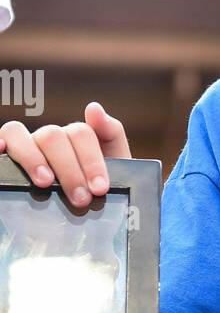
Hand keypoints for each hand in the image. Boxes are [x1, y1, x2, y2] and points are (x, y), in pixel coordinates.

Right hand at [0, 103, 130, 206]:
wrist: (91, 205)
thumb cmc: (97, 185)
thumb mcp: (115, 161)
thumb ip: (111, 133)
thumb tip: (93, 107)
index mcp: (73, 136)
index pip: (80, 133)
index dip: (91, 160)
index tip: (99, 187)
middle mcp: (47, 138)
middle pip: (52, 136)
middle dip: (69, 169)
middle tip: (81, 199)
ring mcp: (26, 146)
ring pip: (19, 133)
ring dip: (32, 158)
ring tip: (45, 183)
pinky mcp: (9, 157)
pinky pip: (1, 139)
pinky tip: (0, 151)